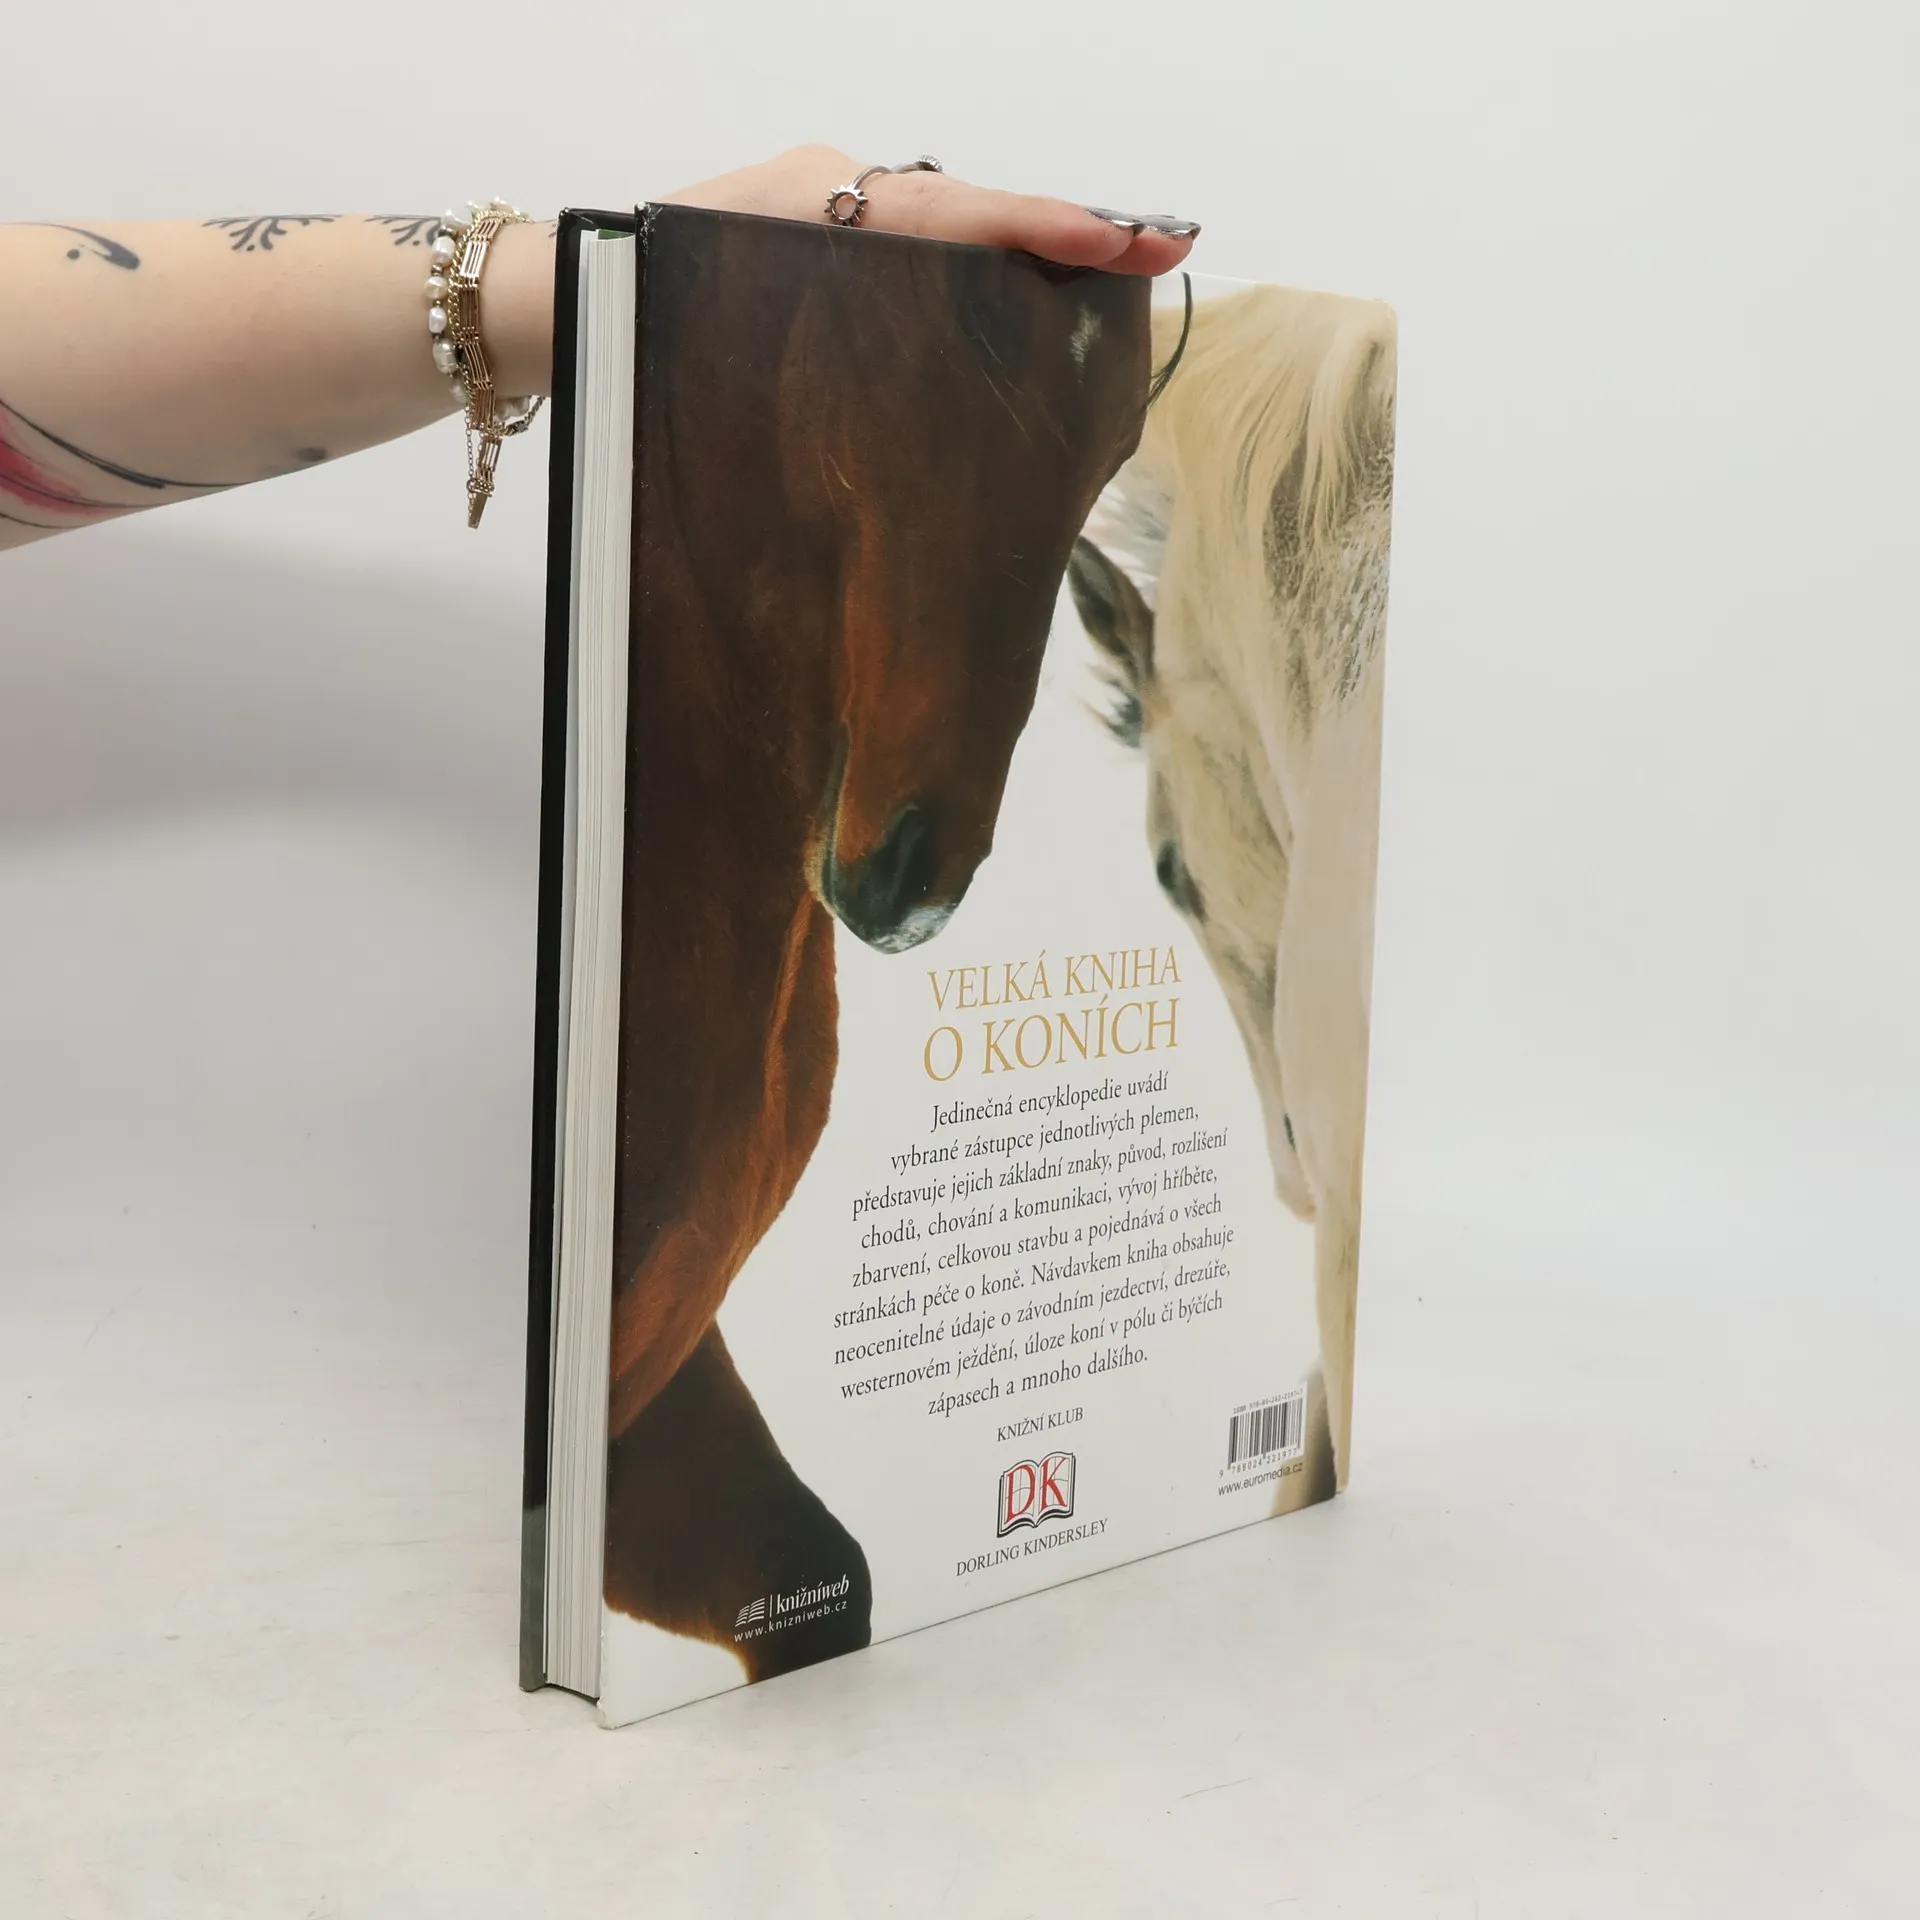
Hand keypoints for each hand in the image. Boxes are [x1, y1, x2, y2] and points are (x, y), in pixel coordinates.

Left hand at [661, 145, 1198, 276]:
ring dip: (1035, 250)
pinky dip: (982, 268)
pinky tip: (1033, 298)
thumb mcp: (715, 303)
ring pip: (951, 230)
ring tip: (1125, 267)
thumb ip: (812, 308)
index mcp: (813, 202)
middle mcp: (834, 198)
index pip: (949, 211)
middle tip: (1161, 249)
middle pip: (971, 207)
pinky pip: (919, 256)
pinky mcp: (826, 255)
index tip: (1117, 243)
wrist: (559, 304)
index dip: (1038, 228)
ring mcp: (833, 220)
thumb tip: (913, 301)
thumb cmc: (623, 317)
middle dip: (1065, 230)